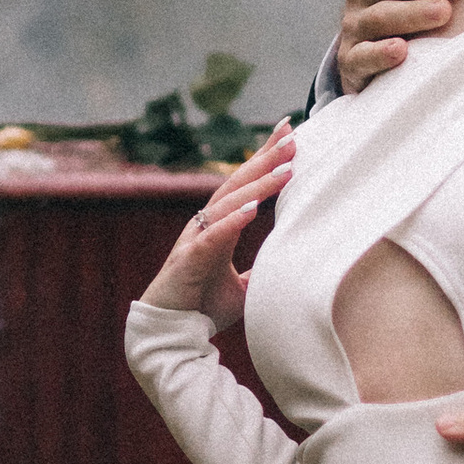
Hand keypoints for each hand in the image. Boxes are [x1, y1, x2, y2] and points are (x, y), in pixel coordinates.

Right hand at [139, 124, 293, 337]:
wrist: (171, 330)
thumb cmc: (203, 306)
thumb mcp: (243, 287)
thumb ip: (260, 271)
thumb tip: (287, 266)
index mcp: (218, 226)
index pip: (245, 184)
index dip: (265, 158)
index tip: (288, 133)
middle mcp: (206, 225)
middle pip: (238, 183)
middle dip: (265, 158)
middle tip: (291, 136)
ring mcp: (196, 239)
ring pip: (229, 203)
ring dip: (258, 185)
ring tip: (285, 169)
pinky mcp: (189, 260)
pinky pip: (214, 236)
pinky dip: (234, 221)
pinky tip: (254, 208)